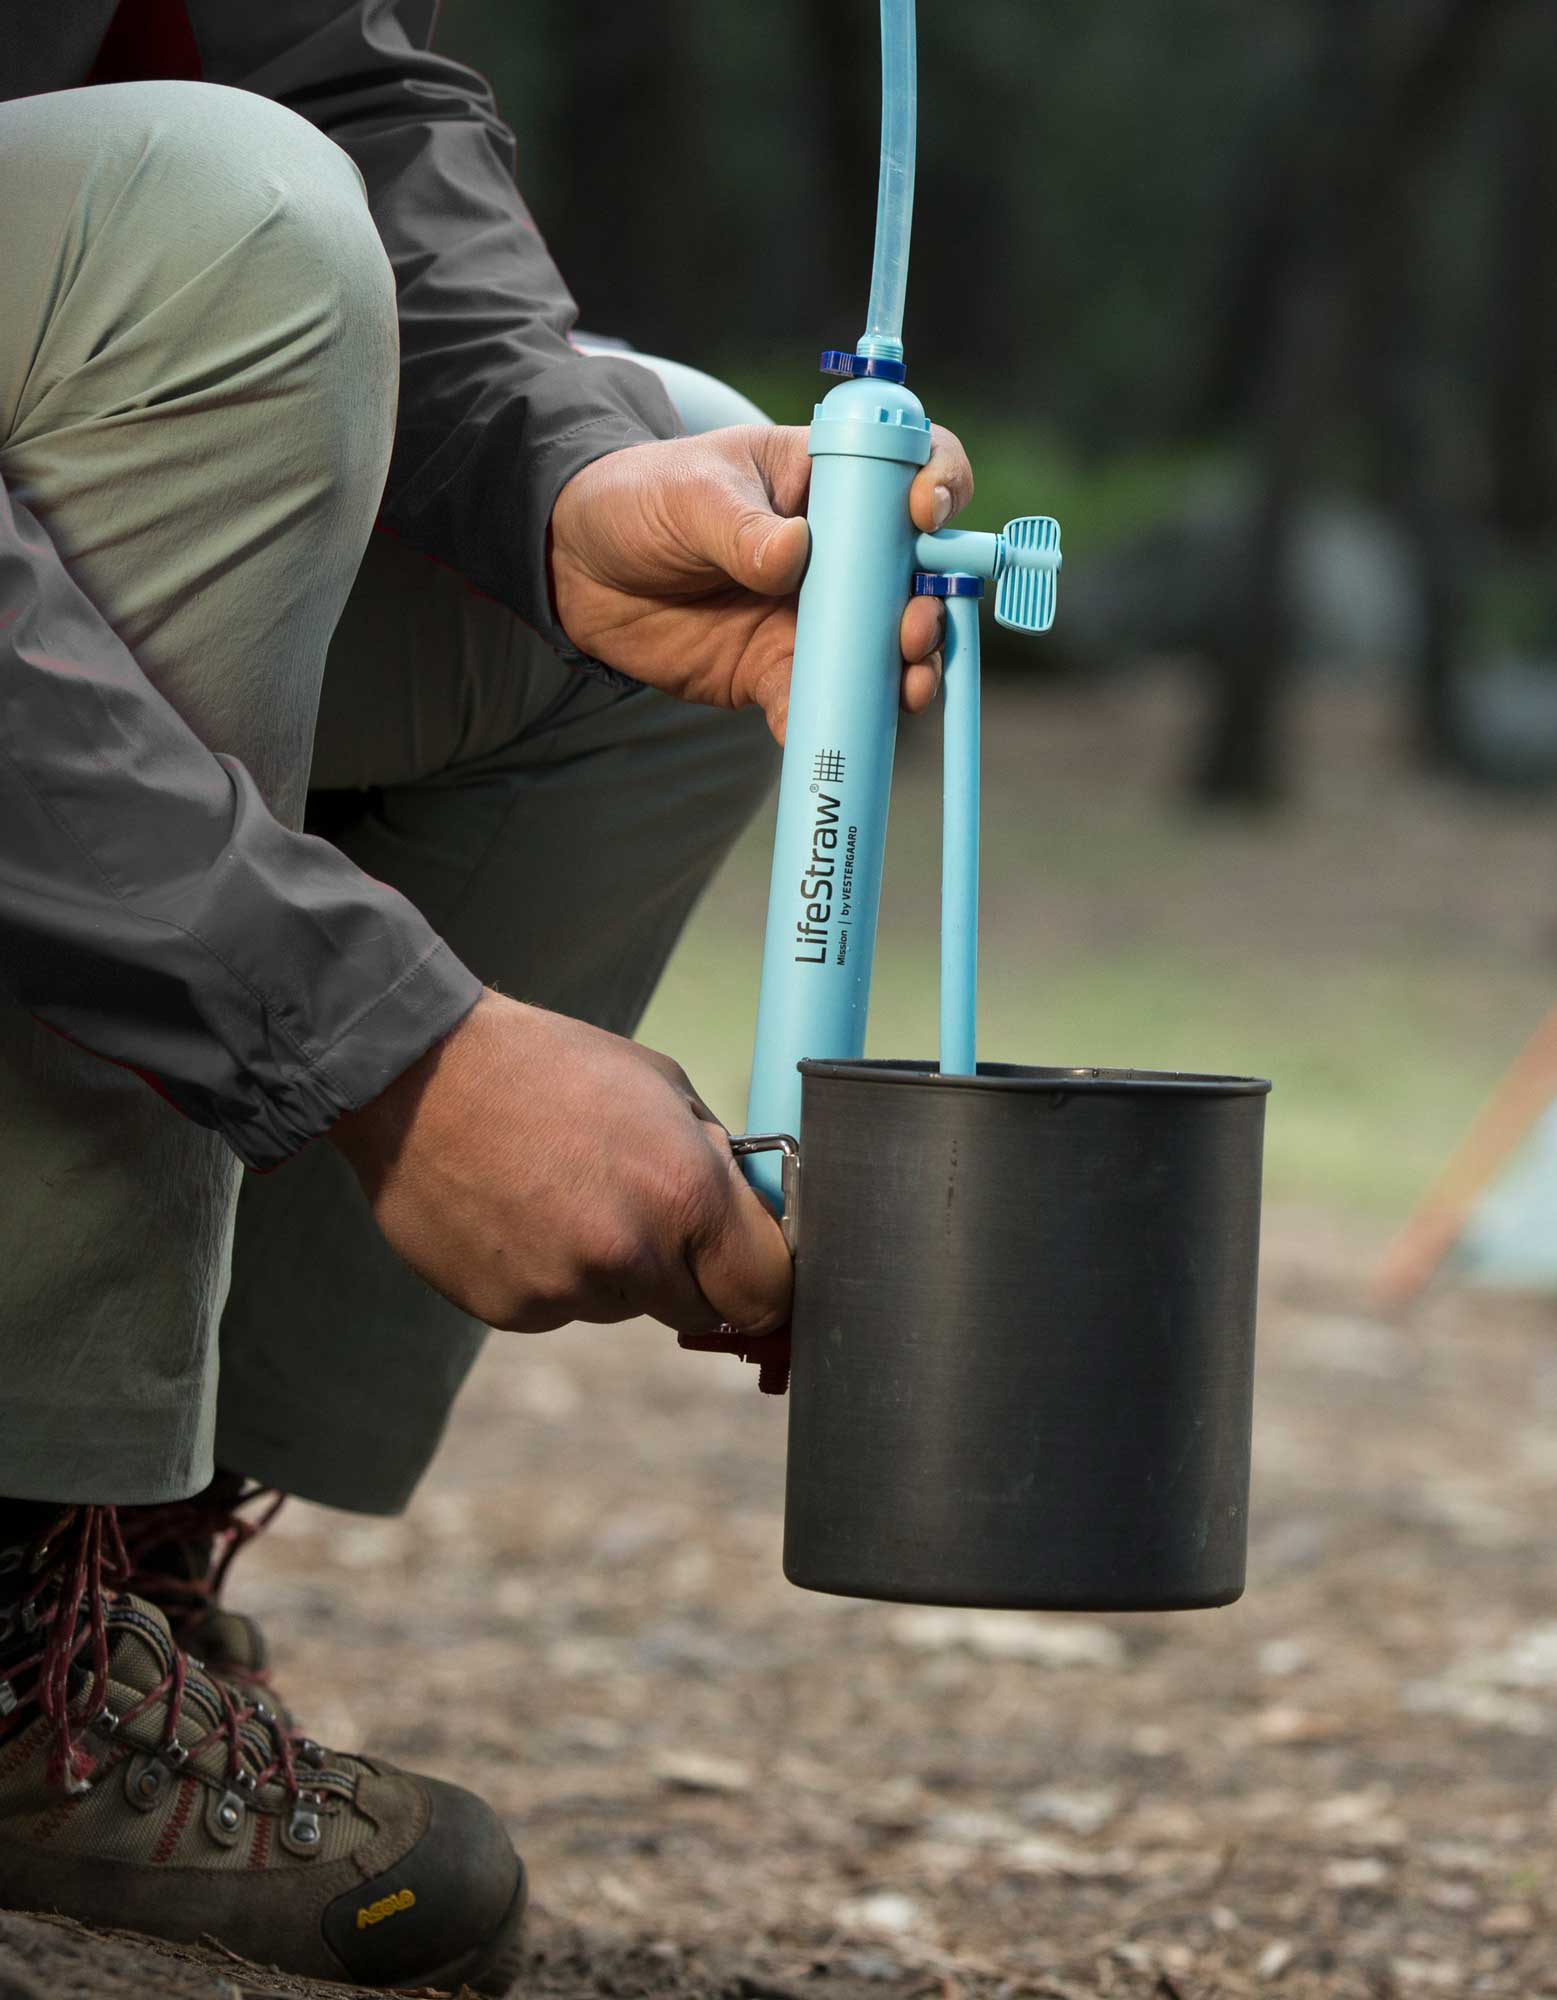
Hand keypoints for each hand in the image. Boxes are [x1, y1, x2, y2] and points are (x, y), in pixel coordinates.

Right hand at [329, 991, 791, 1336]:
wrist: (422, 1075)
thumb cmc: (549, 1066)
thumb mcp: (661, 1088)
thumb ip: (714, 1162)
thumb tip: (751, 1215)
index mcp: (686, 1193)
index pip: (766, 1292)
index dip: (763, 1283)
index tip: (749, 1271)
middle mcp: (632, 1253)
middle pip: (699, 1309)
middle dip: (687, 1271)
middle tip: (641, 1208)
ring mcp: (566, 1289)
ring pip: (623, 1306)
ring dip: (612, 1269)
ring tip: (561, 1191)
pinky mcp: (511, 1311)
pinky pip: (560, 1307)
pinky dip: (550, 1273)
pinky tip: (520, 1211)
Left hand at [548, 423, 973, 740]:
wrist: (581, 572)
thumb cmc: (639, 501)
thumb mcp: (687, 495)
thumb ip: (739, 525)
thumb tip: (793, 552)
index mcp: (828, 479)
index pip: (912, 466)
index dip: (938, 483)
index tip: (923, 515)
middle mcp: (840, 549)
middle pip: (920, 573)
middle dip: (934, 604)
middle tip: (914, 626)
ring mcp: (817, 614)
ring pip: (886, 647)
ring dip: (908, 670)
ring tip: (906, 686)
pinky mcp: (781, 669)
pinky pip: (820, 700)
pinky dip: (832, 721)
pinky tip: (824, 732)